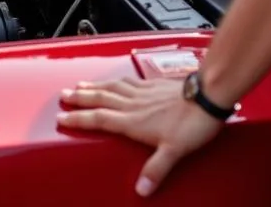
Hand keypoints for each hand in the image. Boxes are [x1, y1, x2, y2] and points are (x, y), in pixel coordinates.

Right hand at [58, 77, 223, 196]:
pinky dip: (116, 79)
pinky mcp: (154, 84)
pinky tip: (116, 79)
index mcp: (134, 120)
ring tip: (82, 84)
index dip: (79, 119)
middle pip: (101, 98)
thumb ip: (155, 170)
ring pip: (113, 86)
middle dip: (80, 97)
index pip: (99, 119)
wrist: (208, 94)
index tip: (62, 117)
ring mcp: (144, 91)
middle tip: (63, 95)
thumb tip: (141, 190)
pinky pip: (128, 80)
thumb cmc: (193, 123)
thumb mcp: (173, 152)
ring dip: (95, 86)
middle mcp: (135, 103)